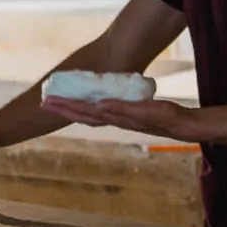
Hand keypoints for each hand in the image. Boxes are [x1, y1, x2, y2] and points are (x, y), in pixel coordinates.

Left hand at [43, 95, 195, 138]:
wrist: (183, 125)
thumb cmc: (167, 117)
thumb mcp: (146, 110)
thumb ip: (123, 109)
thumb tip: (99, 105)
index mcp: (116, 117)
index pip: (85, 111)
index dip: (67, 106)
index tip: (48, 101)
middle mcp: (114, 119)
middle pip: (83, 114)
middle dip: (63, 108)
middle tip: (43, 101)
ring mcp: (119, 118)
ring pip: (90, 114)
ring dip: (72, 108)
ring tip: (56, 102)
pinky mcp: (126, 115)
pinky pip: (100, 112)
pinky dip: (88, 108)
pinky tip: (84, 103)